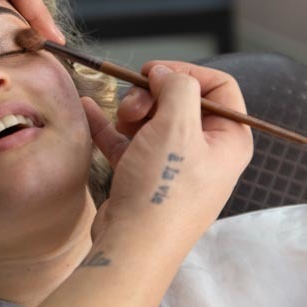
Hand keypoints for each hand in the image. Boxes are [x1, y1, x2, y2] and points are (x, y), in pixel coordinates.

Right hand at [82, 61, 252, 242]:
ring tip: (120, 120)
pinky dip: (108, 124)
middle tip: (134, 106)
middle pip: (179, 101)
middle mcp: (205, 151)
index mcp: (228, 140)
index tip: (154, 73)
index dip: (186, 73)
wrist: (133, 244)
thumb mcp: (178, 127)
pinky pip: (126, 139)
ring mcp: (172, 164)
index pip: (218, 87)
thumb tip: (164, 73)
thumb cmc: (163, 192)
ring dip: (130, 111)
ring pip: (151, 118)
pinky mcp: (143, 174)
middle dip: (151, 95)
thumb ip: (177, 87)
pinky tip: (88, 109)